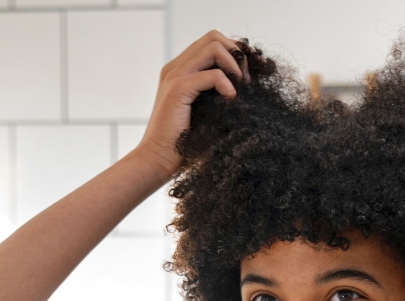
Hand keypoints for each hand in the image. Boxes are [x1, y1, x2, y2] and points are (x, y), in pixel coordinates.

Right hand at [135, 31, 247, 179]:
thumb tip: (245, 84)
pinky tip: (230, 102)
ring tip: (239, 90)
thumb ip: (215, 93)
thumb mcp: (204, 111)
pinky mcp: (178, 89)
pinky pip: (213, 75)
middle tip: (245, 81)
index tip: (246, 76)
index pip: (212, 42)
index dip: (234, 53)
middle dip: (236, 55)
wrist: (158, 159)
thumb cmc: (183, 142)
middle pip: (214, 37)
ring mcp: (175, 75)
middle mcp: (175, 67)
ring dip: (234, 66)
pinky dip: (228, 86)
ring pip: (214, 47)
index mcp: (180, 70)